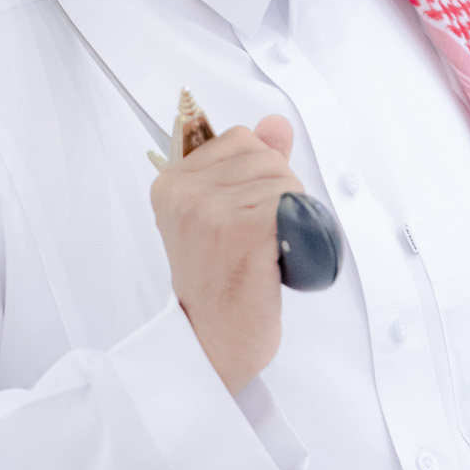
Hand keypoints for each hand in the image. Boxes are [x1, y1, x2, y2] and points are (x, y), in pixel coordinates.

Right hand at [150, 114, 297, 393]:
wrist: (213, 344)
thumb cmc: (220, 287)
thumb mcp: (224, 217)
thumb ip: (249, 166)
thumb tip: (276, 125)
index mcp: (172, 183)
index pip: (241, 139)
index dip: (260, 175)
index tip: (245, 217)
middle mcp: (184, 192)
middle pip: (266, 157)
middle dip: (279, 195)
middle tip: (259, 242)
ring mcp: (209, 209)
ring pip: (283, 180)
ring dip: (290, 216)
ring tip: (265, 253)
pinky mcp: (240, 229)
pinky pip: (291, 205)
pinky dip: (297, 232)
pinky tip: (276, 260)